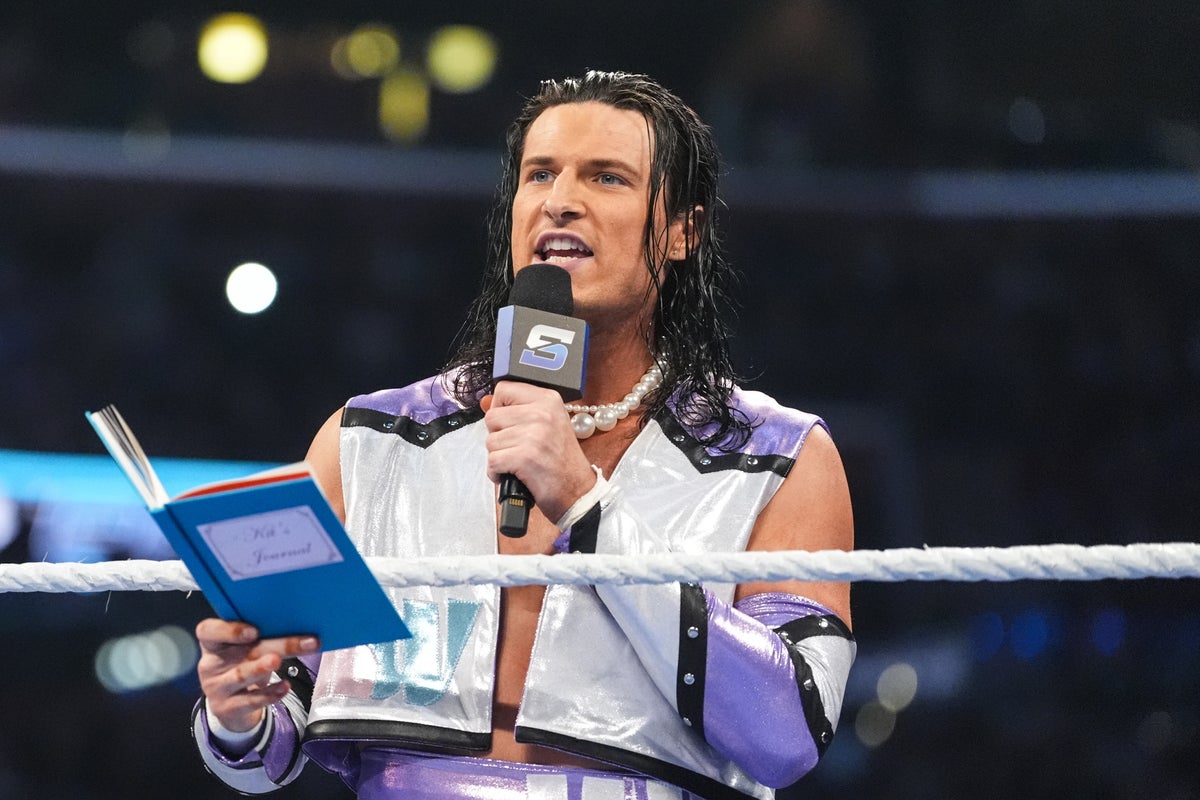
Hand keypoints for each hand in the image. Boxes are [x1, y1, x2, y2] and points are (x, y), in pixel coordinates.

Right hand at [195, 619, 318, 732]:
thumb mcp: (245, 649)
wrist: (232, 705)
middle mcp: (211, 664)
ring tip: (277, 661)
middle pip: (240, 651)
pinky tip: (284, 686)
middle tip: (296, 642)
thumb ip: (262, 636)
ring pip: (241, 675)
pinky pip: (250, 700)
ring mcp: (216, 688)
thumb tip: (299, 623)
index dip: (228, 630)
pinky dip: (270, 693)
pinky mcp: (227, 708)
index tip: (254, 631)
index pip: (207, 631)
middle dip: (273, 645)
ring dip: (260, 667)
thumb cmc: (242, 666)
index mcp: (213, 643)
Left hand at [483, 381, 596, 522]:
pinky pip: (492, 461)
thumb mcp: (547, 424)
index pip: (504, 389)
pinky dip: (497, 473)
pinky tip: (513, 475)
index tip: (511, 424)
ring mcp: (534, 435)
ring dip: (499, 456)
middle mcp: (542, 413)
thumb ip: (517, 410)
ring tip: (519, 462)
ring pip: (490, 441)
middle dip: (499, 436)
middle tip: (519, 447)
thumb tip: (485, 402)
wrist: (578, 491)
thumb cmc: (561, 460)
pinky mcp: (525, 457)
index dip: (500, 408)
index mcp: (548, 399)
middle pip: (492, 417)